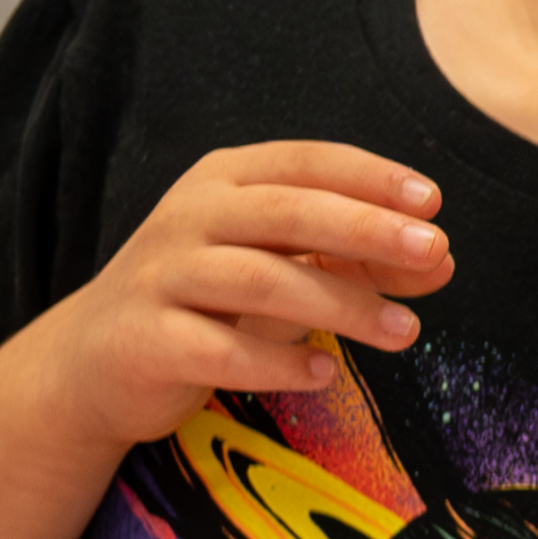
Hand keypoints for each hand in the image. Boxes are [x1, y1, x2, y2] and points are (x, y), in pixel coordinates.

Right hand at [20, 141, 450, 447]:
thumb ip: (358, 260)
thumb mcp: (284, 268)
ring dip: (341, 304)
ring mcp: (162, 276)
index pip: (307, 163)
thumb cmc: (209, 303)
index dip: (371, 178)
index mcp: (225, 181)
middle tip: (434, 250)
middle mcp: (189, 216)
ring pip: (260, 279)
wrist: (94, 361)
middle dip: (367, 229)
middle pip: (288, 212)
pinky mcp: (146, 340)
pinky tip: (325, 375)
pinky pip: (220, 350)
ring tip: (404, 331)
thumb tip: (443, 262)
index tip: (433, 203)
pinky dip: (279, 364)